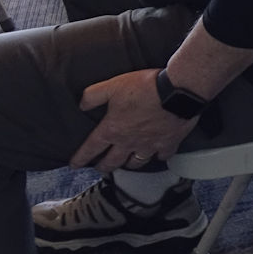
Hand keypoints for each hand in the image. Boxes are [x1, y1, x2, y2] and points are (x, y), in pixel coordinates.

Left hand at [70, 69, 200, 171]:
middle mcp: (129, 141)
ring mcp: (149, 145)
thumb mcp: (113, 85)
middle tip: (100, 168)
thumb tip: (82, 104)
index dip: (80, 158)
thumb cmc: (146, 88)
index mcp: (112, 129)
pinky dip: (159, 157)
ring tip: (126, 164)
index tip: (75, 164)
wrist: (177, 92)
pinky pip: (162, 156)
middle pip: (112, 162)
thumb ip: (93, 95)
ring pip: (135, 163)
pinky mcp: (168, 143)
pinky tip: (158, 155)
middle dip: (103, 167)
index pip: (91, 149)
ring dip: (128, 165)